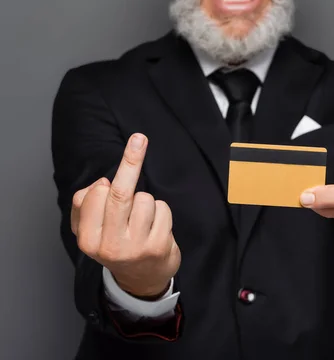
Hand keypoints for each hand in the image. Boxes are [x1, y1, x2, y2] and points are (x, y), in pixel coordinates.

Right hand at [71, 133, 180, 297]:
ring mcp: (136, 247)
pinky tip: (156, 228)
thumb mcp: (90, 229)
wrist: (142, 279)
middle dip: (131, 161)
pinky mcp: (159, 247)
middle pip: (120, 193)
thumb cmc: (116, 244)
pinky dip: (161, 212)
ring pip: (145, 199)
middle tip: (139, 138)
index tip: (109, 177)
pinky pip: (162, 209)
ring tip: (143, 220)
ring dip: (146, 202)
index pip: (95, 196)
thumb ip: (86, 204)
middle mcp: (110, 246)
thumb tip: (103, 181)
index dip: (104, 185)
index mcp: (88, 240)